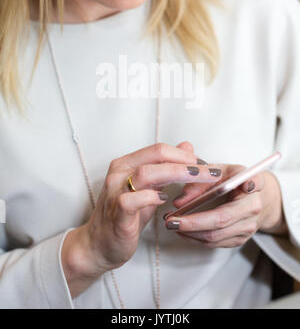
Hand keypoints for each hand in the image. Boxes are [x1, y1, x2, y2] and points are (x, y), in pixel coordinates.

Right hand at [78, 142, 222, 276]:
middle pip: (157, 155)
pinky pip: (133, 199)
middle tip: (209, 172)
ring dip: (177, 174)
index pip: (159, 149)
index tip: (203, 164)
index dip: (184, 154)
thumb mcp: (149, 188)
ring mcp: (115, 191)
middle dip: (187, 162)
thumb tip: (187, 147)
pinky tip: (164, 200)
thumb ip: (166, 168)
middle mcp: (119, 173)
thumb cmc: (125, 216)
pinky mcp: (116, 212)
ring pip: (147, 173)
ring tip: (197, 181)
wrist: (99, 244)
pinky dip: (151, 197)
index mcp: (126, 164)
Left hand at [164, 161, 287, 248]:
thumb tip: (179, 201)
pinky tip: (182, 230)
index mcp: (252, 186)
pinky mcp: (239, 240)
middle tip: (170, 220)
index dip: (248, 185)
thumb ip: (200, 181)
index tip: (245, 185)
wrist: (254, 198)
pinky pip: (214, 243)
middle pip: (221, 220)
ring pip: (215, 236)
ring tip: (171, 224)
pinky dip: (195, 238)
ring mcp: (247, 228)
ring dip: (190, 233)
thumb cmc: (234, 180)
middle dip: (192, 223)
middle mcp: (253, 209)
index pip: (250, 185)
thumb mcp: (220, 171)